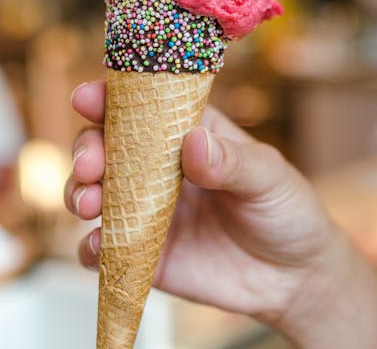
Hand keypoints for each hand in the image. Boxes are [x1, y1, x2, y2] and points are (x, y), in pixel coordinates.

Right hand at [64, 81, 348, 331]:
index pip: (144, 106)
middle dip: (87, 150)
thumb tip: (194, 142)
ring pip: (96, 194)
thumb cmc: (287, 212)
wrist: (296, 278)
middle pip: (107, 147)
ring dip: (80, 193)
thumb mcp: (270, 177)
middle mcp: (161, 168)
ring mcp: (148, 212)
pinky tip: (97, 247)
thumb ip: (232, 162)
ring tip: (89, 204)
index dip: (110, 98)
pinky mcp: (145, 254)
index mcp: (190, 132)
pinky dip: (91, 248)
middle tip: (90, 166)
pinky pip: (105, 250)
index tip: (87, 99)